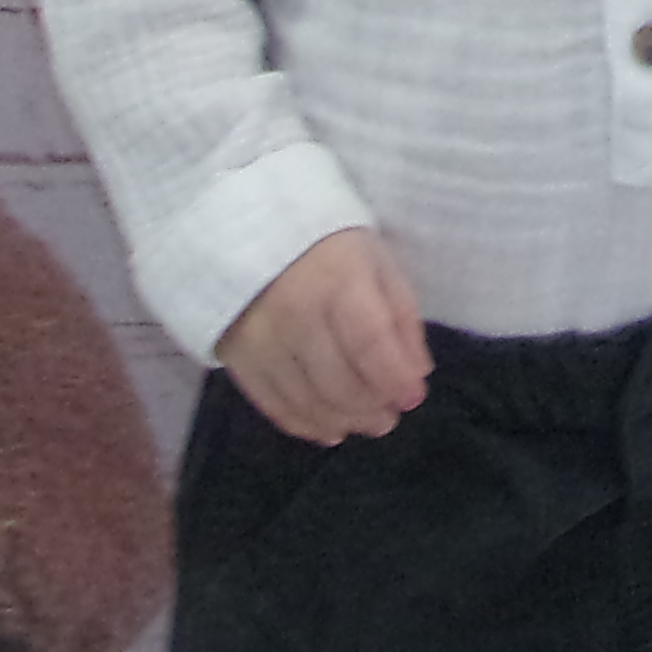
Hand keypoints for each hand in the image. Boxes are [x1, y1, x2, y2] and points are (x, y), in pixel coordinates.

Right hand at [215, 229, 429, 444]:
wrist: (245, 223)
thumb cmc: (324, 240)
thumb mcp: (375, 261)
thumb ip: (400, 316)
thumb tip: (416, 374)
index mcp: (336, 278)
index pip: (370, 344)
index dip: (395, 379)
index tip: (413, 398)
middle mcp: (294, 313)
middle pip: (339, 382)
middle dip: (372, 408)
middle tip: (389, 418)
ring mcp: (260, 339)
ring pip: (307, 401)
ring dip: (343, 420)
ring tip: (365, 423)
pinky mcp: (235, 356)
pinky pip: (272, 403)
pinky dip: (304, 423)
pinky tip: (327, 428)